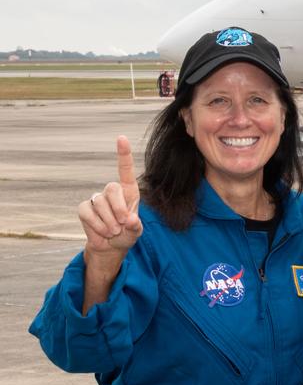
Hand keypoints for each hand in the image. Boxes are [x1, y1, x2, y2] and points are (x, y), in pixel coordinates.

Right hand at [78, 136, 142, 271]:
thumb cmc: (127, 234)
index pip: (125, 170)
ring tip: (113, 231)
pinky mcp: (84, 208)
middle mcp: (112, 192)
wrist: (110, 247)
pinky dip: (96, 226)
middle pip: (112, 189)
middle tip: (122, 225)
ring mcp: (96, 199)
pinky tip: (102, 233)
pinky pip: (87, 213)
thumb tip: (130, 220)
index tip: (121, 138)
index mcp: (129, 192)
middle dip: (118, 209)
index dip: (123, 154)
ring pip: (100, 204)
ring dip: (108, 223)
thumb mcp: (136, 232)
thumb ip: (136, 226)